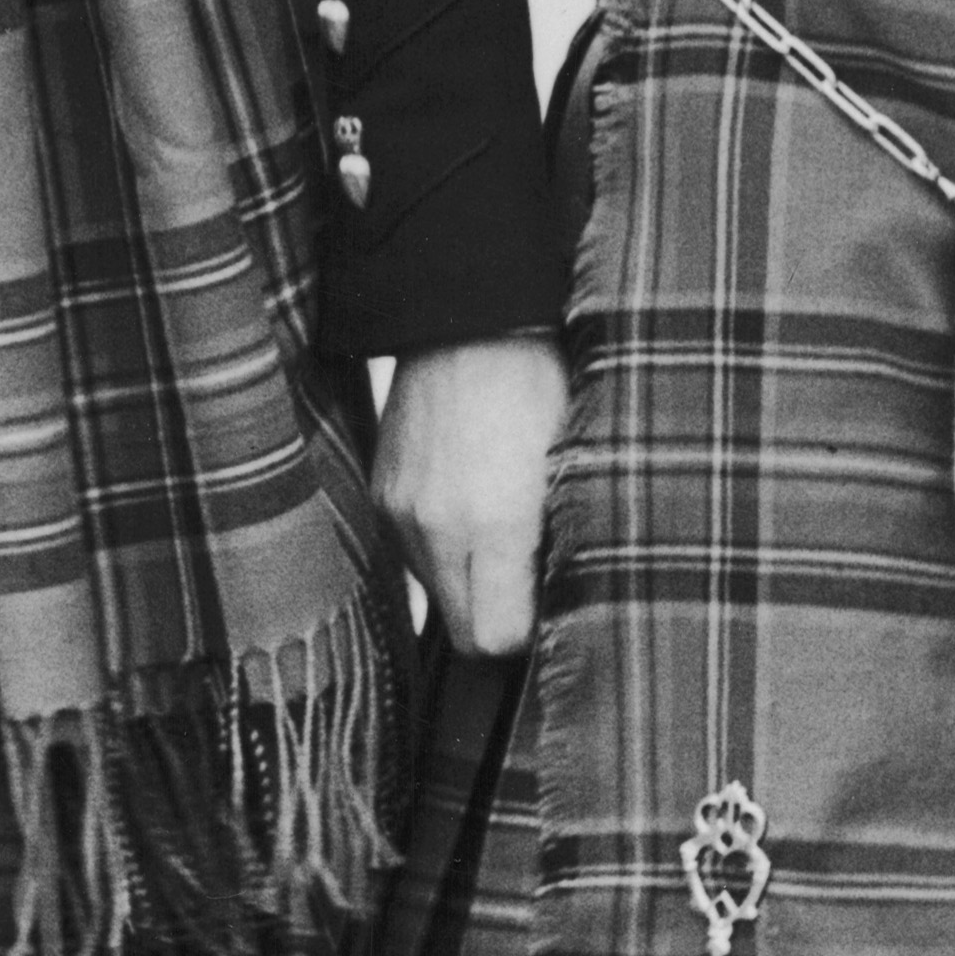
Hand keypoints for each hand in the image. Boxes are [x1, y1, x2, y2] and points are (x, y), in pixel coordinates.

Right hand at [374, 330, 569, 660]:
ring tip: (504, 530)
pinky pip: (412, 554)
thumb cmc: (540, 381)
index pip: (495, 639)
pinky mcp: (380, 493)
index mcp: (492, 520)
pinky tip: (471, 504)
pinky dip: (443, 547)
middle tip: (535, 577)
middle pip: (463, 631)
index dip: (529, 633)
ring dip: (470, 581)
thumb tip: (563, 602)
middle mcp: (434, 526)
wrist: (469, 316)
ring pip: (437, 595)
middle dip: (500, 617)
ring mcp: (399, 510)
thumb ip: (563, 543)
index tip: (552, 604)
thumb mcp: (574, 462)